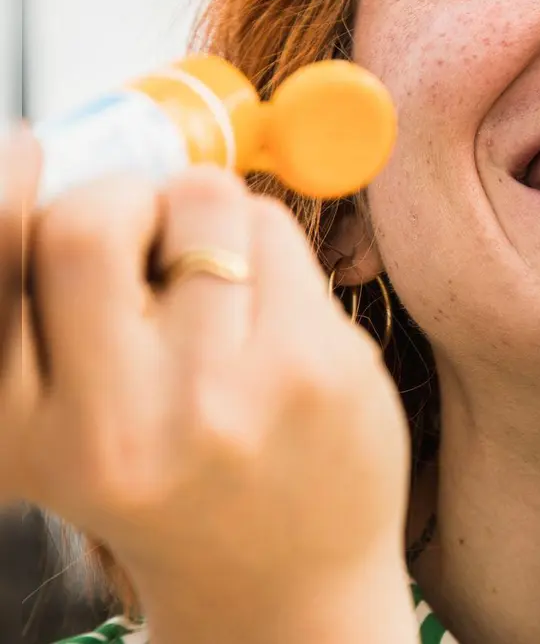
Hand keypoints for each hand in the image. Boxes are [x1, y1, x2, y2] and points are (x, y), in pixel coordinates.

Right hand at [0, 137, 414, 641]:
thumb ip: (54, 312)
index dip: (0, 194)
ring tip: (219, 284)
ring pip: (200, 201)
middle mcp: (112, 426)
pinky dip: (269, 247)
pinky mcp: (312, 372)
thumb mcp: (77, 422)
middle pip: (89, 219)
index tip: (22, 149)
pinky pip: (276, 231)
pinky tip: (274, 318)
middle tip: (148, 235)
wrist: (285, 587)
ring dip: (207, 216)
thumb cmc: (175, 480)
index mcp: (27, 434)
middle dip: (122, 198)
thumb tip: (38, 152)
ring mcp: (220, 399)